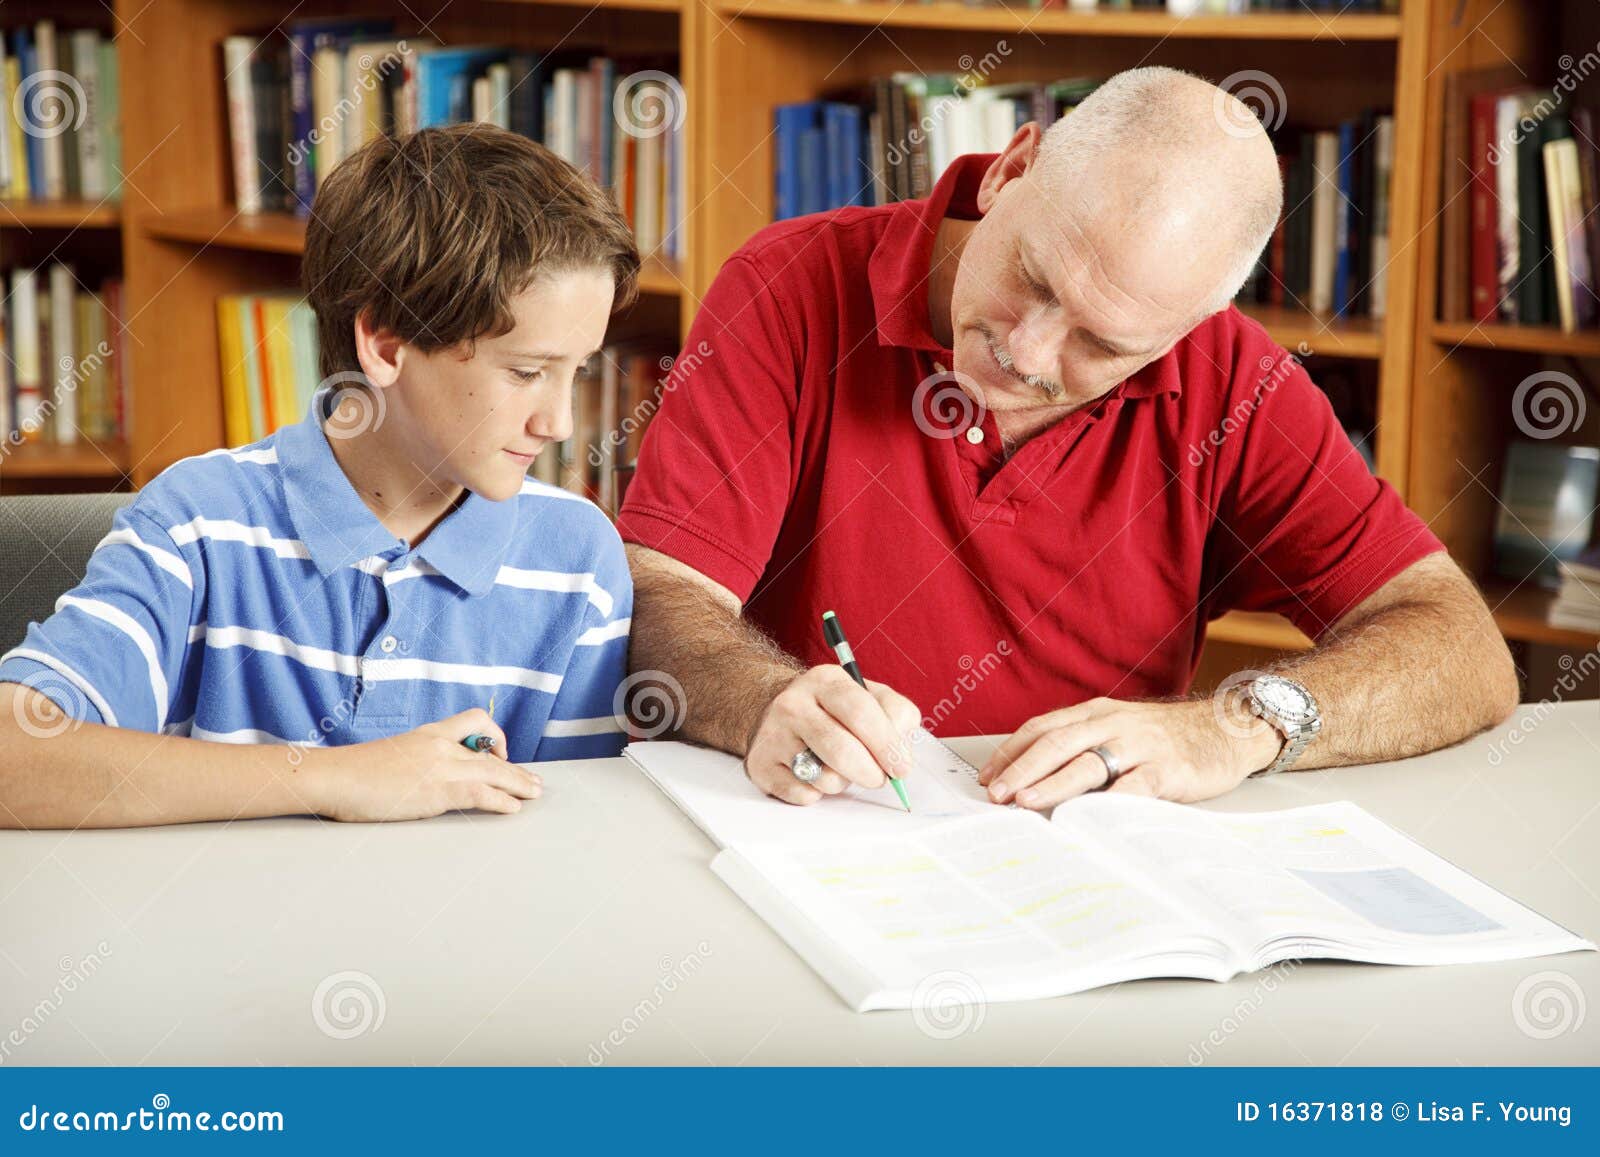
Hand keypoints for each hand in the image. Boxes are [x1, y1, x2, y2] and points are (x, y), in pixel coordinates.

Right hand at [307, 709, 541, 821]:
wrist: (334, 776)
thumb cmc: (354, 772)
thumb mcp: (393, 756)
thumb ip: (418, 761)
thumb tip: (428, 779)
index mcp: (428, 733)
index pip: (473, 720)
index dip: (492, 735)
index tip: (498, 754)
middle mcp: (439, 744)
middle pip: (489, 751)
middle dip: (515, 768)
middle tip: (533, 781)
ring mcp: (440, 766)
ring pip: (493, 771)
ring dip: (519, 784)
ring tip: (534, 794)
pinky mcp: (437, 789)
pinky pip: (480, 792)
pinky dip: (502, 800)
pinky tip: (512, 807)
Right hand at [744, 666, 922, 805]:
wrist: (779, 712)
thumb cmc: (834, 710)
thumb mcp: (869, 696)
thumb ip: (896, 715)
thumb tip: (900, 754)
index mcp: (826, 681)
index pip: (860, 713)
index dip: (886, 744)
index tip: (901, 767)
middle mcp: (793, 704)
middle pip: (841, 750)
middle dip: (870, 773)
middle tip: (879, 778)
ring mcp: (772, 734)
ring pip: (824, 778)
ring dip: (843, 783)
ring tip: (839, 768)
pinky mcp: (760, 765)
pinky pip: (803, 795)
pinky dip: (818, 793)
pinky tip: (814, 775)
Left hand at [978, 697, 1282, 809]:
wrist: (1227, 728)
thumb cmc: (1164, 737)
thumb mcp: (1118, 729)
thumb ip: (1083, 747)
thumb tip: (1031, 781)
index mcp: (1095, 712)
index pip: (1042, 727)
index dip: (1011, 751)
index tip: (986, 776)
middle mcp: (1112, 723)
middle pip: (1056, 742)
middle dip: (1020, 768)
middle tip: (994, 793)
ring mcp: (1140, 746)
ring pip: (1087, 762)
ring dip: (1051, 783)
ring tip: (1025, 801)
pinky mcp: (1167, 770)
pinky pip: (1133, 788)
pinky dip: (1106, 803)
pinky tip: (1085, 818)